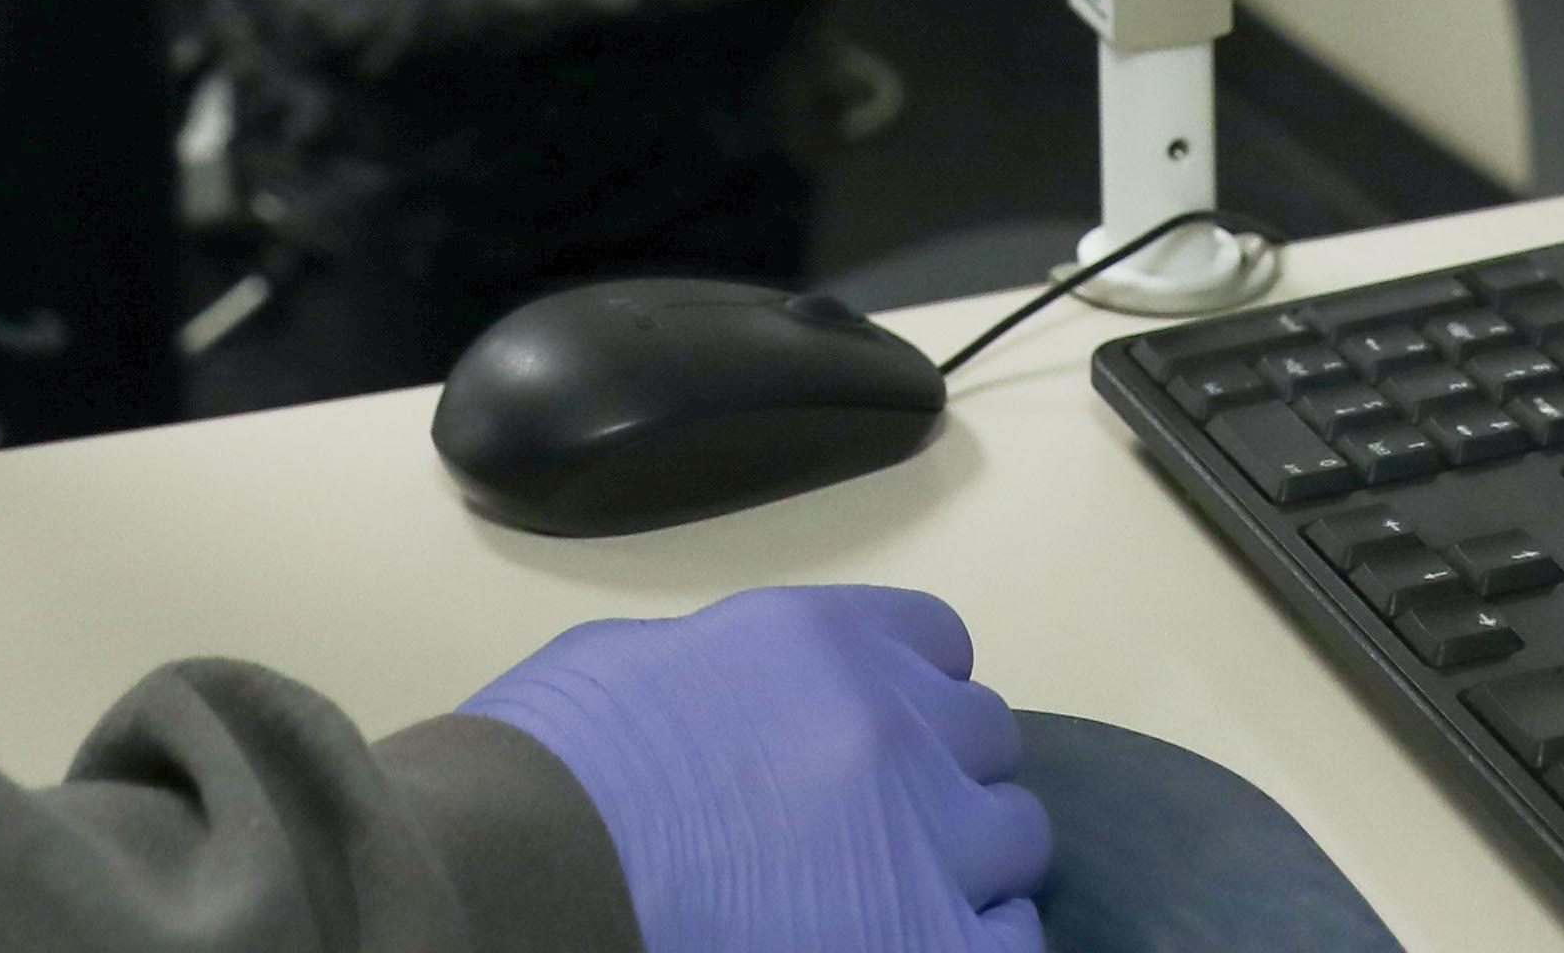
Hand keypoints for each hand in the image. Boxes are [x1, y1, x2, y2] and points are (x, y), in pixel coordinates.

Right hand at [459, 585, 1045, 952]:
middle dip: (941, 777)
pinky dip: (981, 937)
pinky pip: (1015, 939)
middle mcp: (902, 725)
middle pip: (983, 740)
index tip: (871, 738)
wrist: (547, 864)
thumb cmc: (557, 763)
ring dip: (967, 862)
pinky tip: (924, 942)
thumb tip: (750, 719)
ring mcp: (930, 839)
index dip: (909, 695)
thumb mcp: (645, 665)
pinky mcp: (934, 942)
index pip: (937, 643)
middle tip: (873, 829)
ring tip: (897, 897)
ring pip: (1016, 837)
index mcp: (828, 641)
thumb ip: (740, 681)